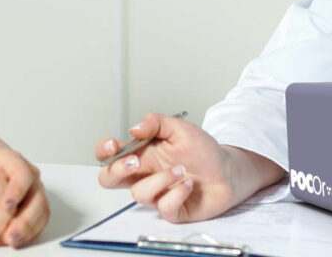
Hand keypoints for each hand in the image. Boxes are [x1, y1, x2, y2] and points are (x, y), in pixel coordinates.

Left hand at [0, 147, 49, 247]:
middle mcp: (28, 174)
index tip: (5, 207)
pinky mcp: (36, 203)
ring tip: (12, 241)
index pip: (21, 174)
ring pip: (41, 210)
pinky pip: (40, 219)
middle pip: (36, 196)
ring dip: (29, 228)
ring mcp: (34, 189)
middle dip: (25, 218)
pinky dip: (31, 231)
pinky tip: (16, 240)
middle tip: (10, 234)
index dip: (16, 191)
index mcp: (12, 161)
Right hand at [95, 112, 275, 223]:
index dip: (104, 151)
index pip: (110, 155)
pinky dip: (178, 193)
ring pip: (139, 194)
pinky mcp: (171, 210)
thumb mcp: (180, 128)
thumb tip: (134, 128)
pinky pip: (163, 207)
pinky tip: (189, 185)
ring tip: (181, 170)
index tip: (113, 145)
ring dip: (161, 179)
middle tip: (135, 161)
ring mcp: (156, 193)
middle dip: (117, 171)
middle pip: (109, 179)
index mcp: (142, 153)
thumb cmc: (203, 151)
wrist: (227, 171)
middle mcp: (145, 174)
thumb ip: (156, 122)